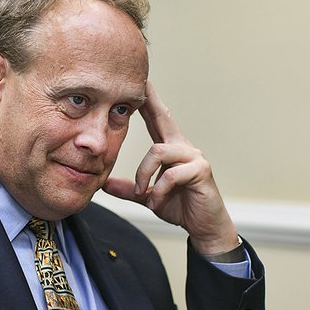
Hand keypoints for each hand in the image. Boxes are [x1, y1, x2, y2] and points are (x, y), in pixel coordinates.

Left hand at [102, 82, 238, 254]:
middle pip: (164, 118)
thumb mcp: (149, 197)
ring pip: (158, 151)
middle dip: (151, 101)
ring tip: (141, 193)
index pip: (157, 120)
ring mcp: (194, 157)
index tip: (140, 83)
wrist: (204, 226)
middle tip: (141, 84)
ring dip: (143, 174)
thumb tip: (105, 183)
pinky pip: (171, 174)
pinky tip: (156, 201)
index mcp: (171, 150)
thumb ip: (129, 189)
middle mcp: (183, 148)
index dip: (148, 102)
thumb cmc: (180, 207)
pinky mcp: (201, 171)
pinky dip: (159, 190)